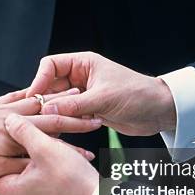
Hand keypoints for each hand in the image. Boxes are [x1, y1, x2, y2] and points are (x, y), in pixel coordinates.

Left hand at [0, 114, 97, 194]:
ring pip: (25, 177)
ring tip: (40, 144)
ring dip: (32, 161)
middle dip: (13, 155)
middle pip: (7, 174)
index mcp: (12, 192)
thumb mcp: (45, 148)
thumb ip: (24, 131)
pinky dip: (44, 170)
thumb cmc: (72, 179)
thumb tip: (8, 120)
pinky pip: (39, 184)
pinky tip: (55, 157)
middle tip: (16, 139)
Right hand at [27, 52, 176, 135]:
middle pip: (51, 85)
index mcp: (83, 63)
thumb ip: (74, 104)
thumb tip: (47, 109)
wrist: (159, 111)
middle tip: (37, 115)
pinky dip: (65, 122)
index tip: (34, 96)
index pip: (50, 65)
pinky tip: (61, 130)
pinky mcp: (88, 110)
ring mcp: (84, 94)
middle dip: (44, 100)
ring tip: (50, 125)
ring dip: (55, 113)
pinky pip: (69, 115)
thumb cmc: (138, 94)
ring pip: (58, 102)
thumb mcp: (104, 98)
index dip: (39, 79)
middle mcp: (81, 77)